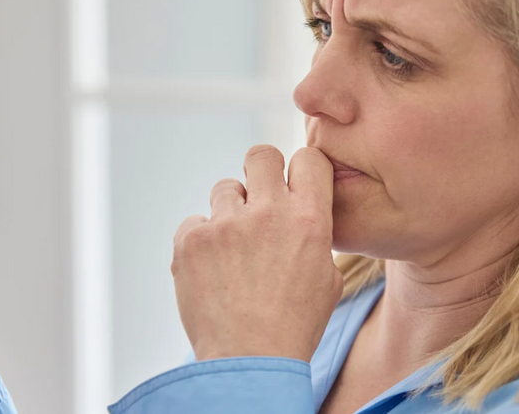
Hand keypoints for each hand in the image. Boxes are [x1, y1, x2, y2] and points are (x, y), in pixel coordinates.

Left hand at [172, 145, 342, 362]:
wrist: (250, 363)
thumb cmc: (293, 326)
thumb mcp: (327, 279)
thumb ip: (315, 236)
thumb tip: (303, 213)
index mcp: (309, 219)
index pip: (309, 158)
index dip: (302, 170)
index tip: (294, 186)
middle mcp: (268, 213)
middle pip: (261, 155)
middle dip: (261, 172)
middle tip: (258, 202)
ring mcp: (225, 225)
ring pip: (225, 188)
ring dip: (230, 212)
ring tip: (234, 252)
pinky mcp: (190, 241)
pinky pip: (195, 222)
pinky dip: (202, 242)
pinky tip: (213, 271)